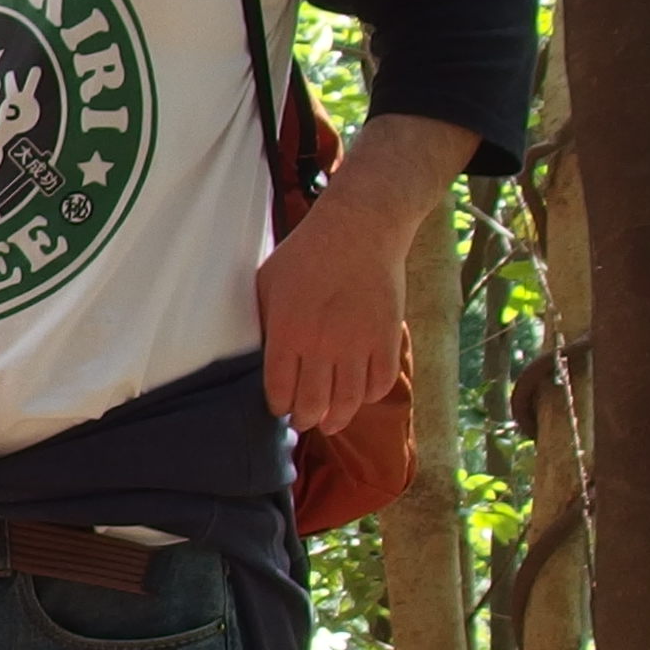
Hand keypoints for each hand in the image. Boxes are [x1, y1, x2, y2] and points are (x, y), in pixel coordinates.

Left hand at [253, 212, 405, 432]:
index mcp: (287, 333)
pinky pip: (380, 383)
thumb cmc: (307, 253)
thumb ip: (265, 321)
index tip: (279, 408)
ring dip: (337, 418)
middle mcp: (323, 345)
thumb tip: (261, 352)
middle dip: (305, 419)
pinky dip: (368, 396)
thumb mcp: (268, 283)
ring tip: (329, 421)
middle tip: (302, 420)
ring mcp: (359, 343)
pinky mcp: (388, 337)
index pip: (279, 391)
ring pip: (348, 402)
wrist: (360, 228)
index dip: (279, 407)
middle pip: (313, 404)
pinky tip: (358, 394)